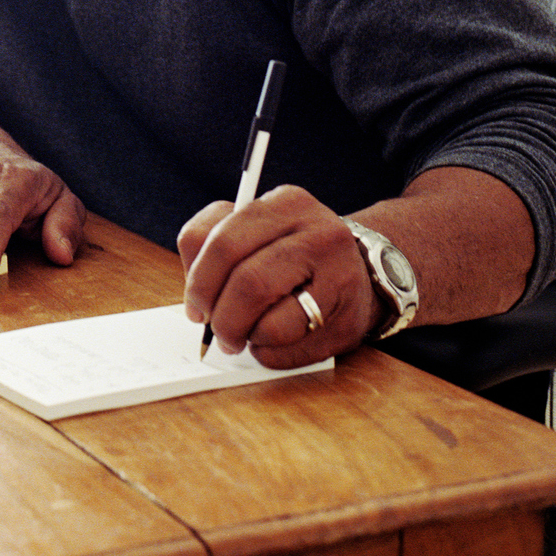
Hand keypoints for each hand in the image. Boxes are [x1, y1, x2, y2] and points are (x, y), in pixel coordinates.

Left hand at [177, 185, 380, 367]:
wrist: (360, 272)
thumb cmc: (290, 252)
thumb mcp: (254, 228)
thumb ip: (213, 243)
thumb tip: (195, 296)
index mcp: (286, 203)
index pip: (224, 240)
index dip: (200, 279)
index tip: (195, 303)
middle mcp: (318, 234)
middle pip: (248, 281)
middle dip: (221, 315)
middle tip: (215, 330)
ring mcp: (340, 278)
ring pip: (270, 321)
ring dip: (245, 335)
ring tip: (245, 334)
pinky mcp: (348, 321)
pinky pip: (291, 349)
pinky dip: (268, 352)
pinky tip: (270, 341)